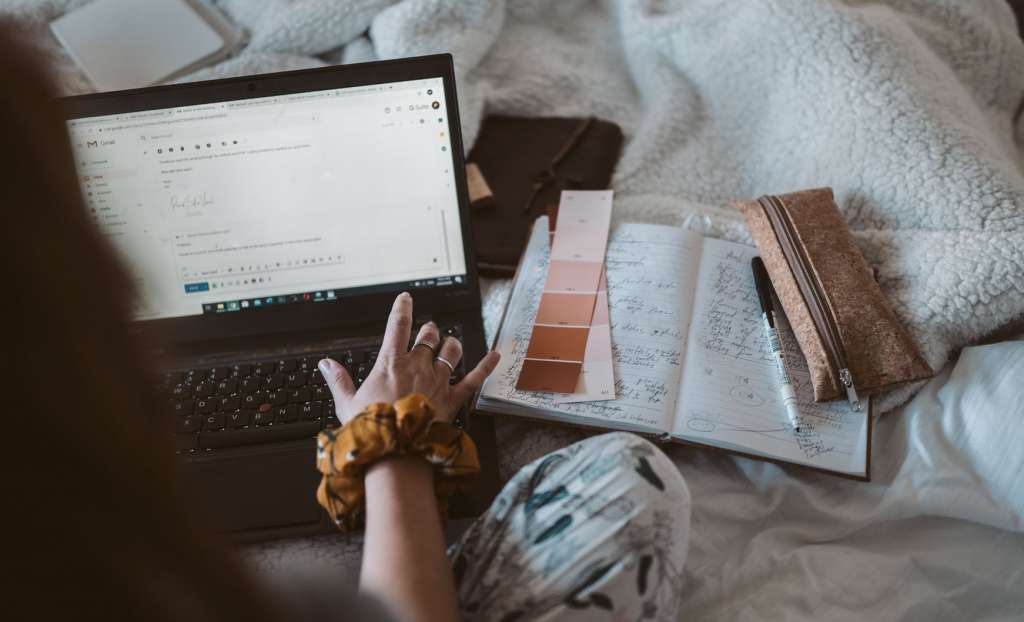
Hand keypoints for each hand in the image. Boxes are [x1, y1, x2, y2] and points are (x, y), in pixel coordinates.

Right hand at [318, 292, 499, 423]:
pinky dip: (486, 365)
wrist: (395, 451)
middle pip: (428, 336)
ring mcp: (437, 381)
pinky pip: (474, 378)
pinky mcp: (452, 399)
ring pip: (451, 351)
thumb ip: (338, 380)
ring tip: (449, 344)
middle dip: (429, 330)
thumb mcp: (346, 404)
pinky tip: (496, 355)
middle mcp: (417, 366)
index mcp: (391, 364)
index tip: (406, 298)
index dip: (403, 308)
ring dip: (451, 344)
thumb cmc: (371, 429)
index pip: (399, 326)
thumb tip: (326, 363)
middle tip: (428, 332)